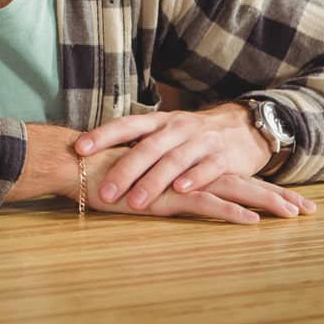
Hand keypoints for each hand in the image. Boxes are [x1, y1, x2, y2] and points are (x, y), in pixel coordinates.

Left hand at [74, 106, 315, 215]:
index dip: (102, 135)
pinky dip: (195, 179)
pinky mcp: (225, 157)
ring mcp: (201, 141)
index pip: (125, 125)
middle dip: (125, 170)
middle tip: (104, 192)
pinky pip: (209, 168)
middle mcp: (177, 128)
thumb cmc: (191, 135)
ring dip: (154, 181)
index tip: (79, 149)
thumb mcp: (164, 132)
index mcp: (158, 121)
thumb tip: (92, 154)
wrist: (244, 126)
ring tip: (135, 202)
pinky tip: (180, 191)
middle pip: (147, 147)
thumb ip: (135, 143)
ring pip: (174, 160)